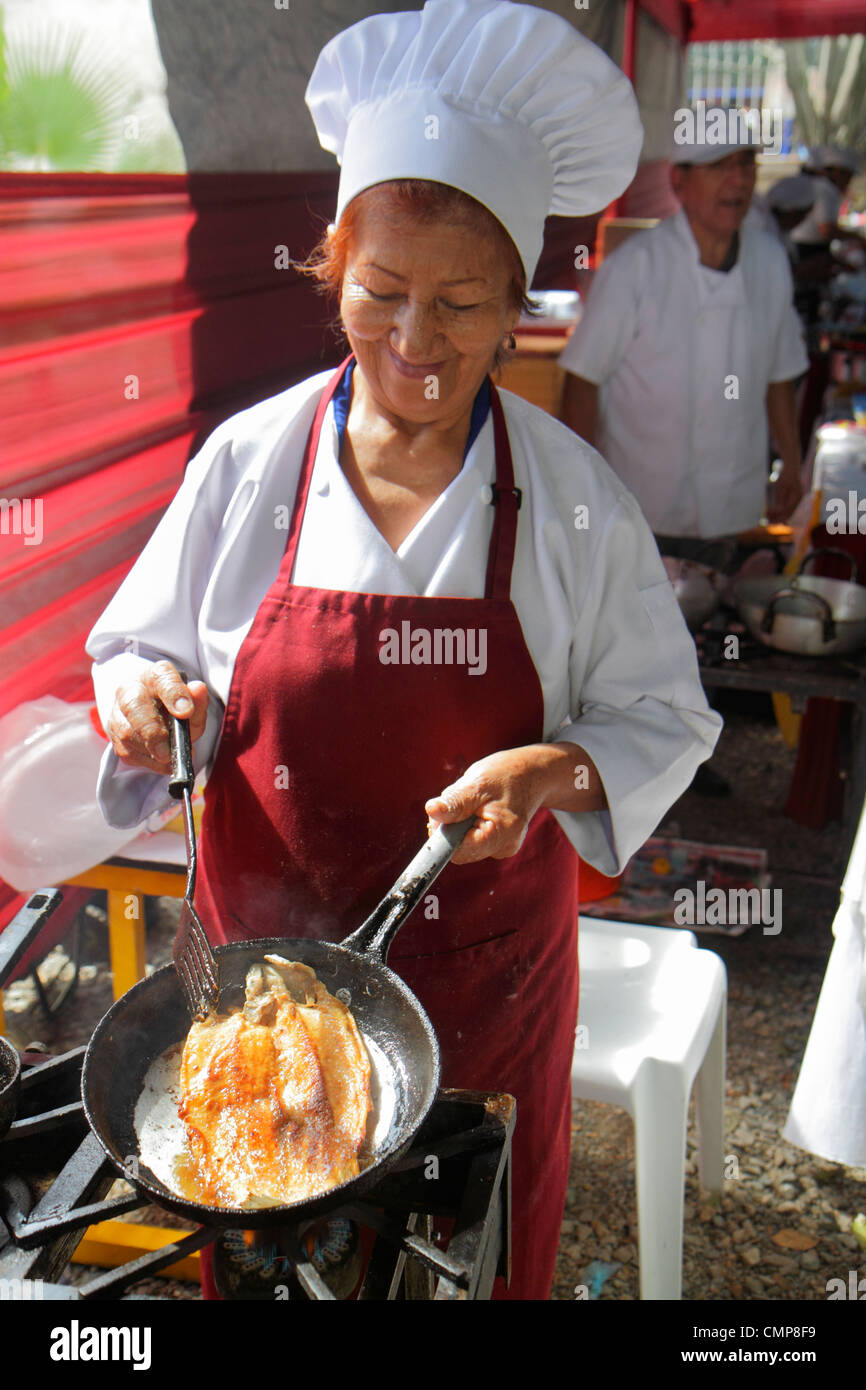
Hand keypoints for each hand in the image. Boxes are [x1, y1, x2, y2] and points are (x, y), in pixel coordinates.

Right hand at [107, 661, 208, 772]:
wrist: (150, 711)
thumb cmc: (173, 706)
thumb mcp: (191, 702)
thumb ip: (198, 699)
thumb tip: (198, 689)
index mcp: (155, 676)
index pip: (162, 679)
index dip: (174, 694)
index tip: (186, 712)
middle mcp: (131, 690)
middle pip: (134, 707)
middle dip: (152, 732)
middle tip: (168, 752)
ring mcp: (118, 712)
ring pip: (128, 734)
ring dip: (151, 751)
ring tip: (172, 758)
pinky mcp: (114, 736)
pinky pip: (128, 753)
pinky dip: (148, 762)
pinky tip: (163, 762)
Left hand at [425, 748, 552, 864]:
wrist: (534, 773)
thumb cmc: (508, 774)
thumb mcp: (479, 782)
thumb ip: (456, 802)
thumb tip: (431, 812)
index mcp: (501, 836)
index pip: (457, 851)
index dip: (444, 832)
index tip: (446, 811)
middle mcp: (503, 848)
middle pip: (459, 848)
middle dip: (453, 824)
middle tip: (464, 798)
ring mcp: (502, 847)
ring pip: (463, 841)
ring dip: (460, 821)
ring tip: (476, 799)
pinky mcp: (498, 843)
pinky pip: (472, 836)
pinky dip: (469, 821)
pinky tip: (481, 806)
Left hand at [767, 462, 803, 522]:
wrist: (791, 466)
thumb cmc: (785, 475)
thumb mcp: (780, 486)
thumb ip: (780, 498)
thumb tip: (778, 510)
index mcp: (797, 496)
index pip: (787, 509)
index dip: (777, 514)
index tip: (767, 514)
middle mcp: (798, 499)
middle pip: (788, 513)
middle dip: (777, 518)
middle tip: (767, 521)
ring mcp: (796, 499)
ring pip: (788, 512)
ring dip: (778, 516)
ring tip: (767, 519)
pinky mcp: (793, 498)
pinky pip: (787, 508)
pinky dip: (780, 512)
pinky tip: (772, 514)